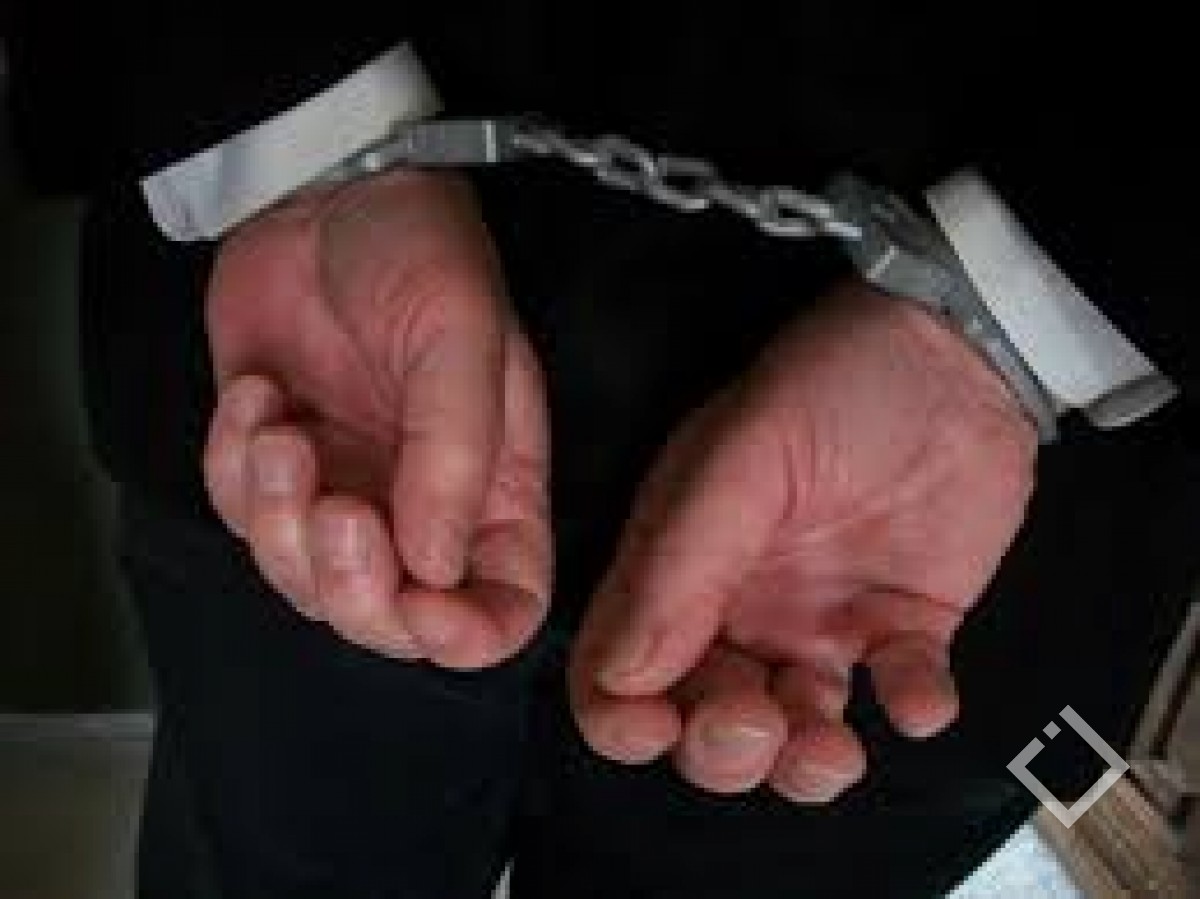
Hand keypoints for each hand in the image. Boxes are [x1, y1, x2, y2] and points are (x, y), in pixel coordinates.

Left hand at [203, 170, 549, 668]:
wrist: (320, 190)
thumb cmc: (415, 251)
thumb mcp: (459, 334)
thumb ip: (456, 453)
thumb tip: (434, 566)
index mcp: (496, 488)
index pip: (503, 608)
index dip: (467, 634)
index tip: (421, 601)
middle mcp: (425, 508)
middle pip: (392, 620)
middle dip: (352, 589)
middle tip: (333, 508)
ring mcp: (348, 491)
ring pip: (305, 583)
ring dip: (278, 521)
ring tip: (280, 431)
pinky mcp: (275, 469)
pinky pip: (240, 519)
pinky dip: (233, 468)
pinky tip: (256, 396)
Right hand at [570, 281, 1036, 801]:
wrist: (960, 353)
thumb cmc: (834, 385)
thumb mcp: (742, 457)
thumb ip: (682, 565)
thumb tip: (624, 679)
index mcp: (676, 566)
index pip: (617, 668)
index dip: (622, 717)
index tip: (658, 727)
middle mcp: (737, 609)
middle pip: (700, 722)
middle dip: (721, 749)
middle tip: (759, 719)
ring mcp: (821, 624)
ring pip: (793, 735)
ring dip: (806, 763)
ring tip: (838, 745)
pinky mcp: (903, 628)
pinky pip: (899, 696)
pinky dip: (912, 708)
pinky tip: (919, 687)